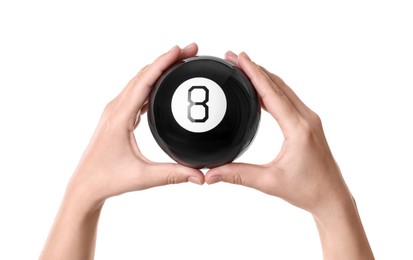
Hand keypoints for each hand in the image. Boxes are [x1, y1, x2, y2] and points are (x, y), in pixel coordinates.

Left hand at [69, 43, 204, 210]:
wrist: (85, 185)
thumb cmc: (107, 179)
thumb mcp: (143, 177)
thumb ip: (173, 175)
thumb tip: (199, 176)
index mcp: (119, 117)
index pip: (144, 82)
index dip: (162, 63)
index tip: (179, 50)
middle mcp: (115, 109)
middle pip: (143, 75)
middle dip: (166, 60)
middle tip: (189, 51)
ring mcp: (115, 111)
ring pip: (139, 81)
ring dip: (159, 69)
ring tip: (180, 61)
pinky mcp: (118, 116)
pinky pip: (136, 92)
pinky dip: (152, 82)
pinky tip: (164, 84)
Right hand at [206, 51, 350, 215]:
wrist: (332, 197)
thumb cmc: (307, 190)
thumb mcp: (269, 182)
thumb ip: (238, 175)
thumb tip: (211, 174)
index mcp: (298, 128)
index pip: (272, 93)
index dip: (253, 73)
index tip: (239, 58)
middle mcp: (306, 118)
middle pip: (278, 84)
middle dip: (255, 68)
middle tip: (233, 58)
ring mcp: (309, 120)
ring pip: (284, 89)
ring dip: (264, 76)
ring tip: (243, 67)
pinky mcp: (308, 124)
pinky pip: (288, 99)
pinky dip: (272, 89)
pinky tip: (259, 89)